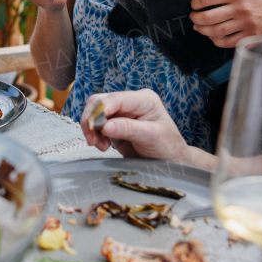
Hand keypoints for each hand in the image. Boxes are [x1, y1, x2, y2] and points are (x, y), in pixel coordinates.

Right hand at [79, 90, 193, 162]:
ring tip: (98, 144)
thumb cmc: (168, 146)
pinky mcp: (114, 126)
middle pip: (100, 102)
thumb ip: (129, 129)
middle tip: (91, 137)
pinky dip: (94, 135)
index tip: (94, 124)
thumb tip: (106, 126)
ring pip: (94, 114)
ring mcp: (121, 114)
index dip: (102, 110)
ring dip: (91, 129)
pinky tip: (102, 145)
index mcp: (144, 100)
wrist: (170, 162)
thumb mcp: (152, 137)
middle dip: (92, 119)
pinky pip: (96, 126)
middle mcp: (131, 104)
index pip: (116, 99)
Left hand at [190, 0, 261, 47]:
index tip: (194, 5)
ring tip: (199, 27)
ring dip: (203, 30)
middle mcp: (240, 8)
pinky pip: (229, 42)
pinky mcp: (251, 35)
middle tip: (193, 17)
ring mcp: (246, 23)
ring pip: (216, 31)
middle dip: (195, 18)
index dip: (195, 3)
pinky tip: (213, 36)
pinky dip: (217, 41)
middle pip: (208, 17)